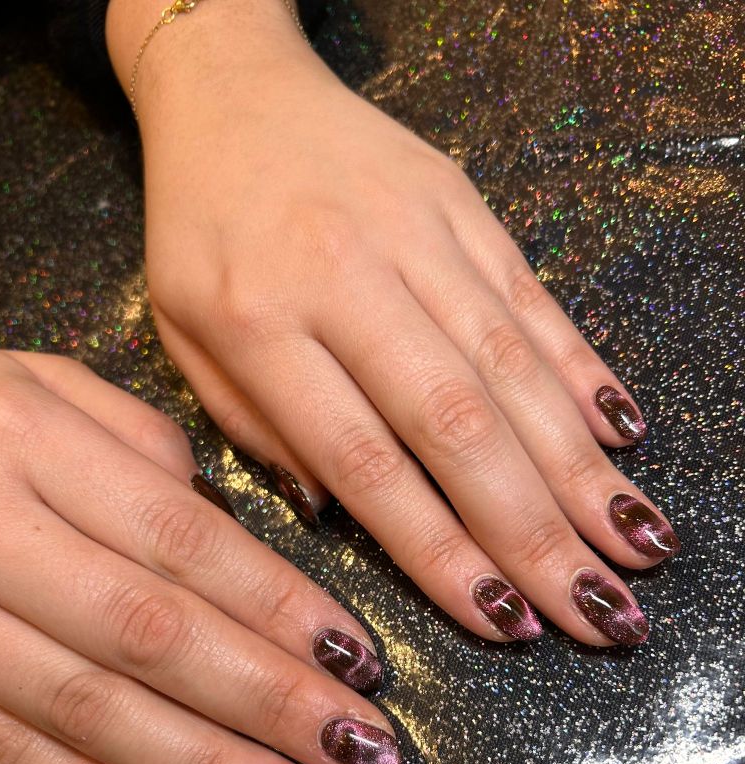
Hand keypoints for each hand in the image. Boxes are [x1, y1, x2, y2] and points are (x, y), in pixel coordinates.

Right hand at [0, 351, 400, 763]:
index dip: (282, 610)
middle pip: (151, 632)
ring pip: (83, 704)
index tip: (362, 664)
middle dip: (267, 703)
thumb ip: (142, 449)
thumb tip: (233, 534)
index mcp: (33, 438)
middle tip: (361, 753)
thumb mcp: (43, 388)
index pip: (187, 540)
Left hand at [110, 0, 678, 646]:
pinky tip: (621, 437)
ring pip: (511, 365)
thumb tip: (344, 515)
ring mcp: (417, 232)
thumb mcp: (185, 339)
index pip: (365, 460)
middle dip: (535, 529)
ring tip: (633, 544)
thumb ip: (257, 431)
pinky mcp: (464, 206)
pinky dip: (582, 372)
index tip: (498, 618)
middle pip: (457, 422)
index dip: (440, 548)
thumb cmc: (200, 232)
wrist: (234, 91)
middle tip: (597, 610)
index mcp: (258, 322)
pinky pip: (533, 299)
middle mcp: (346, 275)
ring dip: (580, 466)